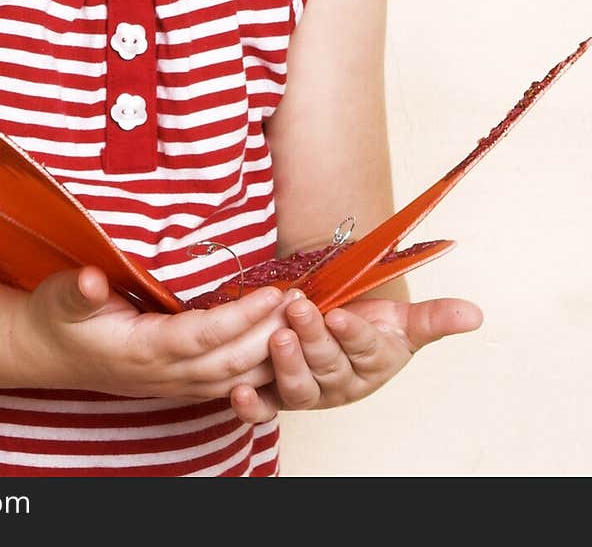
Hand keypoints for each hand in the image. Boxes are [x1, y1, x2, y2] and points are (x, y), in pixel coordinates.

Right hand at [14, 265, 294, 400]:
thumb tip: (90, 281)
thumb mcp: (60, 297)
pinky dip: (259, 370)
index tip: (273, 292)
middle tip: (307, 301)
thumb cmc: (58, 318)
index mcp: (141, 350)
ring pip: (235, 379)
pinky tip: (282, 348)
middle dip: (271, 334)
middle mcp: (164, 374)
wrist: (47, 354)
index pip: (202, 336)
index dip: (240, 318)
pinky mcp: (180, 385)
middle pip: (230, 362)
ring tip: (304, 319)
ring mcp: (174, 384)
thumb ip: (79, 291)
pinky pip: (228, 385)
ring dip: (272, 353)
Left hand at [229, 290, 483, 422]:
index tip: (340, 315)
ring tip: (275, 334)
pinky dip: (251, 405)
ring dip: (285, 362)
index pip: (365, 348)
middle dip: (312, 337)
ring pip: (298, 386)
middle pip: (327, 365)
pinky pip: (265, 406)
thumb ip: (435, 318)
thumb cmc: (373, 323)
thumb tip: (476, 314)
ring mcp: (309, 390)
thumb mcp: (403, 319)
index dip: (352, 333)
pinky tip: (238, 393)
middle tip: (298, 309)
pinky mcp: (278, 395)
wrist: (342, 327)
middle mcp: (341, 383)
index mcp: (373, 362)